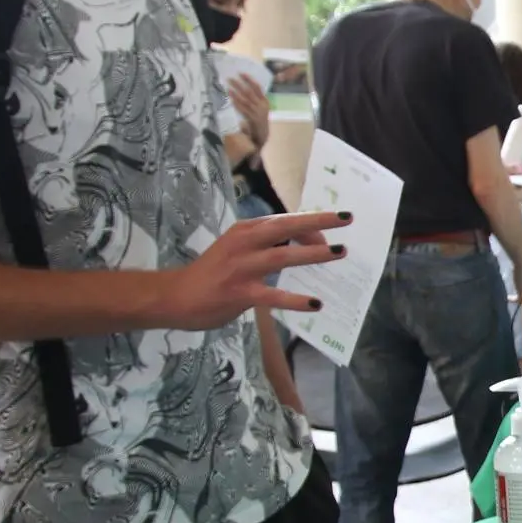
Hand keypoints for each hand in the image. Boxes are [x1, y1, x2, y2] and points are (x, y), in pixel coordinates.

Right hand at [162, 211, 348, 325]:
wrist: (174, 297)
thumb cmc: (211, 274)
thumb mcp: (237, 250)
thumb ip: (266, 247)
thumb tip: (304, 246)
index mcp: (244, 230)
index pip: (283, 220)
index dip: (311, 221)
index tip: (334, 225)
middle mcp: (243, 243)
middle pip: (286, 227)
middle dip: (318, 221)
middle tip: (347, 218)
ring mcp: (241, 268)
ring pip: (283, 256)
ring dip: (313, 254)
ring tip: (339, 253)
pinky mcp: (238, 294)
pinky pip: (272, 296)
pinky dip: (295, 300)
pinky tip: (315, 304)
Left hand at [228, 72, 270, 148]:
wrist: (263, 135)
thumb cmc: (260, 120)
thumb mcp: (261, 108)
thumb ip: (256, 99)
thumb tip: (244, 88)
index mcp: (265, 101)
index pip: (257, 87)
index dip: (249, 80)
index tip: (241, 73)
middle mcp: (262, 105)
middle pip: (249, 92)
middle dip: (239, 84)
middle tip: (230, 78)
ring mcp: (256, 112)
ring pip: (245, 100)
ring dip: (236, 93)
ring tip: (228, 87)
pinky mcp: (251, 118)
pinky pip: (242, 109)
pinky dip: (236, 103)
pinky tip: (230, 99)